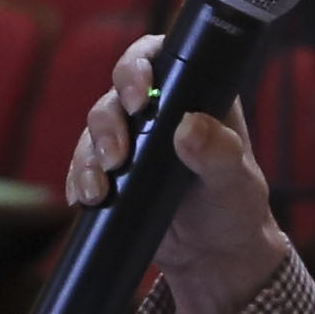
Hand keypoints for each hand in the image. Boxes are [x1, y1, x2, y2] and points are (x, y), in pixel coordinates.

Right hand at [62, 37, 281, 313]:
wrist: (214, 256)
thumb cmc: (236, 207)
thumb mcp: (235, 180)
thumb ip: (218, 152)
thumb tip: (187, 126)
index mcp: (193, 94)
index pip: (157, 57)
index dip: (137, 65)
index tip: (137, 96)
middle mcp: (157, 110)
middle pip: (116, 95)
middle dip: (108, 122)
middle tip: (117, 155)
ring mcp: (131, 141)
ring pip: (95, 130)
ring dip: (90, 156)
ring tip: (99, 189)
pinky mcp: (112, 173)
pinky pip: (84, 167)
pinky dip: (79, 180)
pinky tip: (84, 199)